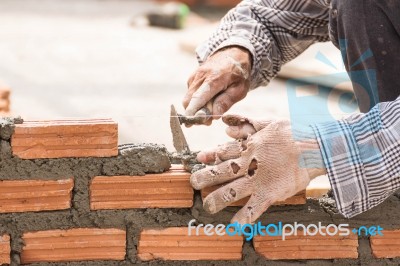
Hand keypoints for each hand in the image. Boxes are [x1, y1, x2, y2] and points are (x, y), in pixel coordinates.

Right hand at [183, 47, 251, 124]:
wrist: (232, 54)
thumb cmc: (238, 74)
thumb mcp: (239, 89)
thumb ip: (226, 102)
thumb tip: (214, 116)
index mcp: (214, 78)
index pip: (199, 97)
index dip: (193, 111)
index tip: (191, 122)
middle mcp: (201, 76)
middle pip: (189, 100)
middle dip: (194, 114)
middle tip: (207, 122)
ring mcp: (194, 76)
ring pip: (187, 98)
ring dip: (195, 109)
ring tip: (210, 111)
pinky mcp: (191, 78)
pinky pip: (189, 94)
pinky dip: (195, 101)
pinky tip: (207, 101)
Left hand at [190, 114, 325, 223]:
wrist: (315, 145)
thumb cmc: (294, 131)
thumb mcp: (267, 123)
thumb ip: (245, 125)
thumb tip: (225, 127)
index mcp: (248, 147)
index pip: (223, 152)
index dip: (210, 155)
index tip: (199, 158)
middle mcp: (249, 164)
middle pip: (221, 172)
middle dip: (205, 177)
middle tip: (193, 182)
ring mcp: (257, 180)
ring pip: (231, 191)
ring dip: (217, 199)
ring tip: (207, 207)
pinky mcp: (270, 193)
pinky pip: (253, 208)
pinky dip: (243, 218)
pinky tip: (234, 226)